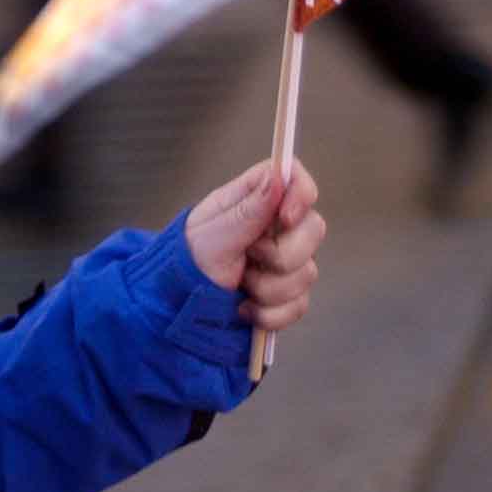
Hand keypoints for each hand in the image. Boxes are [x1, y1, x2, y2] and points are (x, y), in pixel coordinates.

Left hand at [185, 158, 325, 329]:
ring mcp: (285, 262)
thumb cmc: (187, 262)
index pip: (294, 178)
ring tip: (238, 286)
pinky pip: (298, 305)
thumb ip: (248, 210)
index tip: (285, 219)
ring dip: (268, 288)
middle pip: (314, 229)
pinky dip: (270, 313)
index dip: (300, 194)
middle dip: (280, 255)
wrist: (177, 305)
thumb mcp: (212, 235)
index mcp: (252, 200)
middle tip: (247, 258)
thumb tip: (279, 178)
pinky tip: (245, 309)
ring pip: (307, 273)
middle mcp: (274, 228)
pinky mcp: (286, 295)